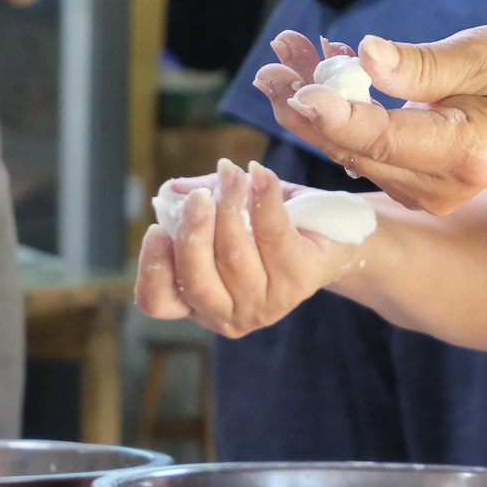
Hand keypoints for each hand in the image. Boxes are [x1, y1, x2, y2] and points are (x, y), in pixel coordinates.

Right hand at [133, 159, 369, 337]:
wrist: (334, 238)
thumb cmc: (271, 227)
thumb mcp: (230, 214)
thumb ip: (199, 203)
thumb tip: (172, 190)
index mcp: (201, 303)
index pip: (158, 302)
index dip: (152, 268)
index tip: (155, 230)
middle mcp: (231, 314)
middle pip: (195, 279)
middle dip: (193, 231)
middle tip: (199, 196)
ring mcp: (266, 304)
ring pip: (233, 256)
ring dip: (229, 205)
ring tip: (231, 173)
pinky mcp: (298, 283)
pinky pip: (273, 235)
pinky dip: (263, 198)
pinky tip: (259, 174)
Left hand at [253, 25, 486, 214]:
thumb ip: (425, 64)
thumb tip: (365, 56)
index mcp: (466, 152)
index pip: (389, 139)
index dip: (340, 116)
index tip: (299, 90)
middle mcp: (440, 187)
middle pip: (358, 149)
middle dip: (308, 104)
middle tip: (272, 63)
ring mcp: (424, 195)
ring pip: (351, 151)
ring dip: (313, 106)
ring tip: (283, 57)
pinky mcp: (411, 188)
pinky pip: (363, 151)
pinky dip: (336, 115)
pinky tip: (313, 74)